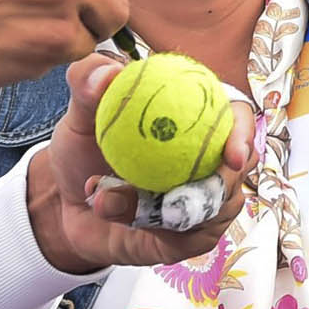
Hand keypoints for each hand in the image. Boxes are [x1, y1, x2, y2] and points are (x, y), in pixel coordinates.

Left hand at [31, 54, 254, 273]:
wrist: (64, 206)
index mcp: (199, 118)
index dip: (243, 134)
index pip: (239, 118)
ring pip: (213, 209)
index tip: (232, 156)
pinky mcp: (192, 236)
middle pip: (240, 170)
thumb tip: (107, 72)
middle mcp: (211, 159)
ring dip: (160, 208)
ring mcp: (206, 200)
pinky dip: (151, 226)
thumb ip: (87, 83)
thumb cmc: (82, 153)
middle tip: (176, 195)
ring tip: (106, 198)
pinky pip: (188, 236)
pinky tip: (117, 215)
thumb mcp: (78, 115)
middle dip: (219, 185)